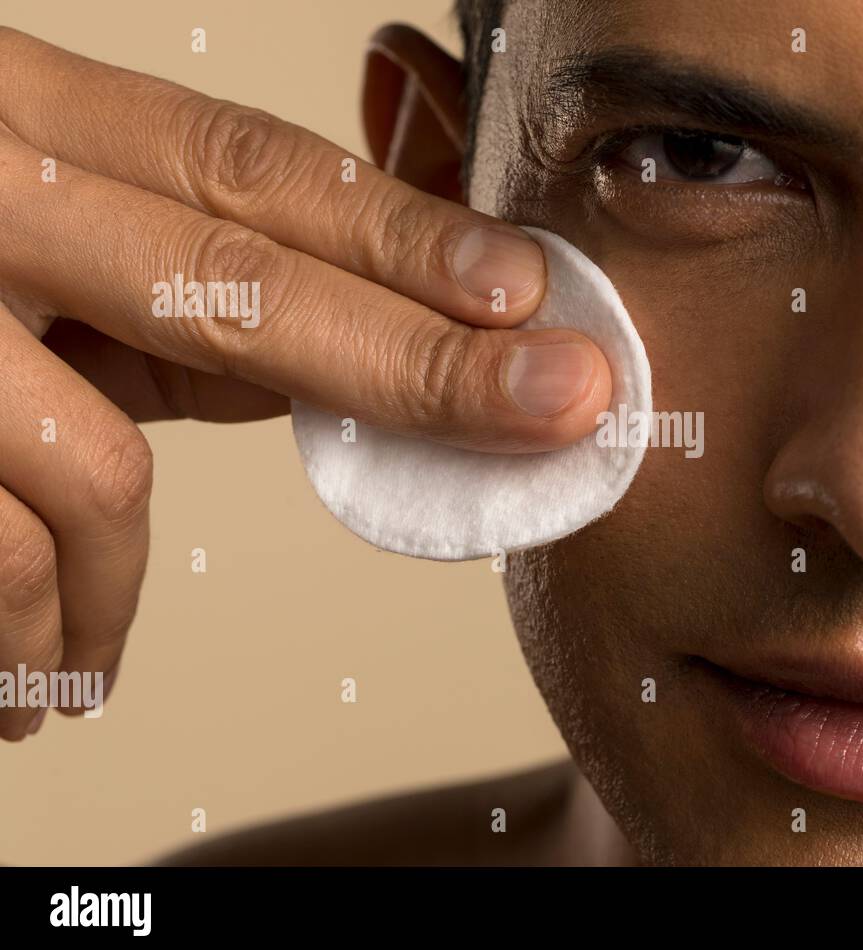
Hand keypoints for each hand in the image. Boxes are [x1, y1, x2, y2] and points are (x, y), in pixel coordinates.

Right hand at [0, 26, 610, 739]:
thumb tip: (327, 369)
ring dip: (111, 595)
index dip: (405, 233)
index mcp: (14, 116)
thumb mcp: (16, 241)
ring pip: (94, 476)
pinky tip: (11, 668)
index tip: (532, 292)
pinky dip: (26, 639)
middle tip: (556, 406)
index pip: (249, 171)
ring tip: (80, 652)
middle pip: (239, 285)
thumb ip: (158, 288)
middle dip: (420, 362)